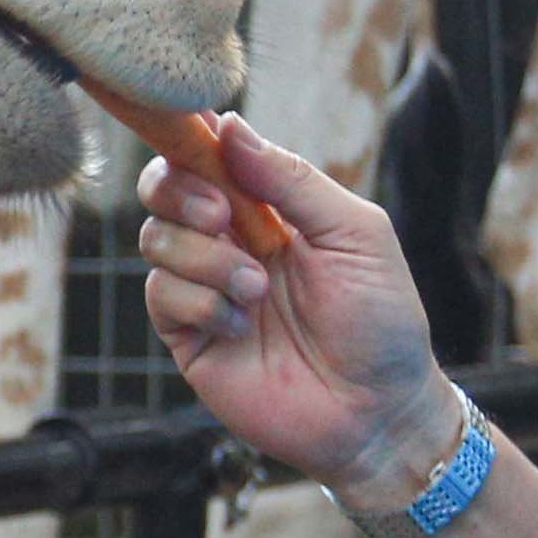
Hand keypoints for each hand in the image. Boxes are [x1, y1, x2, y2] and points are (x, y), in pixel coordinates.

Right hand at [134, 119, 456, 506]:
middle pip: (163, 189)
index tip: (198, 134)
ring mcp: (205, 289)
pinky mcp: (189, 337)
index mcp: (269, 210)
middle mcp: (229, 242)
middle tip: (221, 215)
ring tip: (255, 290)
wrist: (378, 412)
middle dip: (179, 190)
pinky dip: (200, 302)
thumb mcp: (355, 234)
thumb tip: (231, 125)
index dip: (192, 139)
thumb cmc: (381, 321)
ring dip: (205, 258)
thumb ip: (293, 180)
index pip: (210, 157)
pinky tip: (240, 326)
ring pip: (156, 240)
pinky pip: (161, 295)